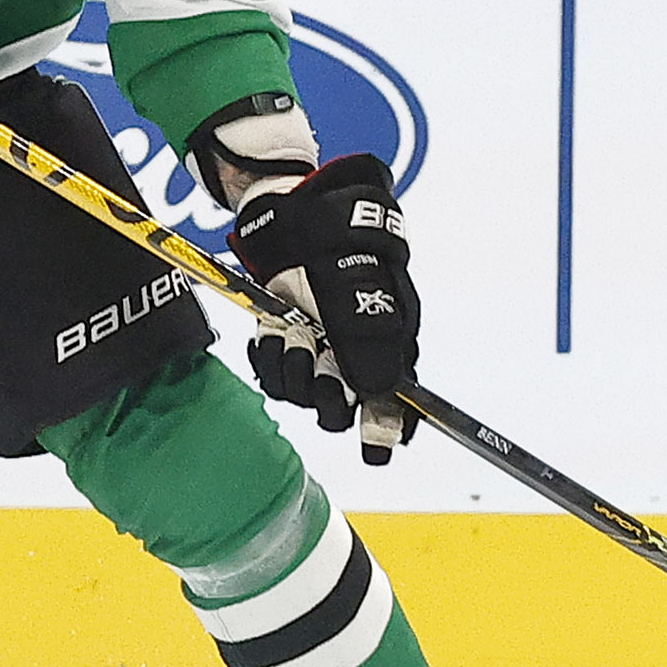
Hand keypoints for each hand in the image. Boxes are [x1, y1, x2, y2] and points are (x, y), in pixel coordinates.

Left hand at [226, 154, 419, 463]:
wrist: (290, 215)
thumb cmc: (336, 242)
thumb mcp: (361, 285)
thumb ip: (370, 339)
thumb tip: (379, 391)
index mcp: (391, 341)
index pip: (398, 401)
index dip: (388, 428)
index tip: (376, 451)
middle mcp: (356, 355)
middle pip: (344, 408)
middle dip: (327, 391)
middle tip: (318, 354)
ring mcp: (319, 352)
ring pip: (304, 395)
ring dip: (292, 367)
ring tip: (291, 329)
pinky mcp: (286, 345)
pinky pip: (274, 378)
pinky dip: (267, 359)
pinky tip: (270, 333)